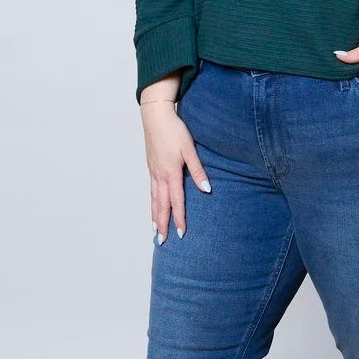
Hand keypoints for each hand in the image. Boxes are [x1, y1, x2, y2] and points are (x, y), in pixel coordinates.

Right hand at [140, 99, 211, 241]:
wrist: (155, 116)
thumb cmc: (175, 131)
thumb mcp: (190, 150)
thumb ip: (198, 171)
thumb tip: (207, 190)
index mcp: (171, 173)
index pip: (176, 201)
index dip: (179, 218)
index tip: (181, 233)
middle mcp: (160, 176)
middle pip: (161, 205)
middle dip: (162, 224)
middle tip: (162, 241)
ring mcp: (153, 172)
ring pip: (154, 199)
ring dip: (155, 216)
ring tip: (155, 231)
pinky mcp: (151, 167)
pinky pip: (151, 191)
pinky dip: (152, 203)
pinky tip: (153, 207)